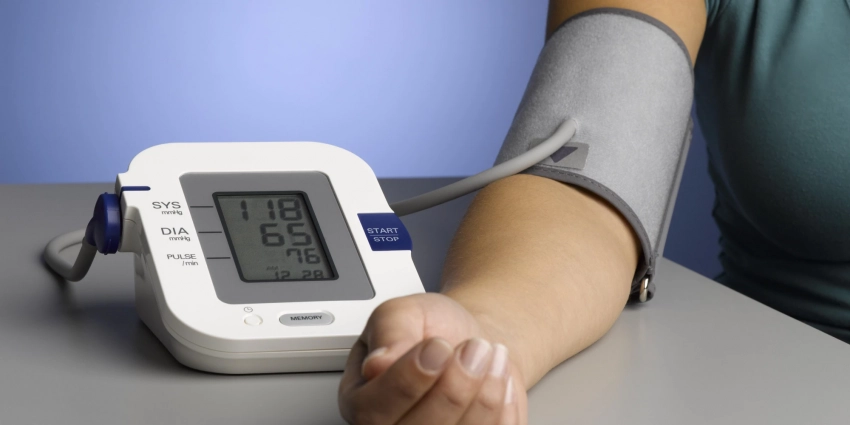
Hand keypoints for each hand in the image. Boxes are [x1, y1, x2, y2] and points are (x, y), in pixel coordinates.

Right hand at [338, 293, 527, 424]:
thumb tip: (376, 365)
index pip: (374, 409)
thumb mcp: (404, 312)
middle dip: (456, 384)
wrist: (475, 346)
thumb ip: (389, 332)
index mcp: (362, 401)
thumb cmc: (435, 331)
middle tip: (473, 348)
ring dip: (485, 392)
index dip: (410, 379)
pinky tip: (498, 381)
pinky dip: (503, 406)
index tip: (438, 346)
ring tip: (489, 357)